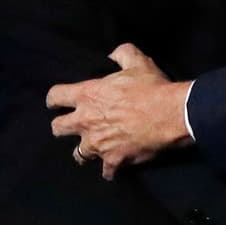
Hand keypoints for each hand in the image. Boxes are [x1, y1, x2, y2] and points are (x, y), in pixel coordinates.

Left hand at [47, 43, 192, 179]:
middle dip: (63, 126)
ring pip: (78, 154)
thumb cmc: (152, 87)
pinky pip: (105, 171)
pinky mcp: (113, 159)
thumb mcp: (138, 62)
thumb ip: (122, 54)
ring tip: (92, 149)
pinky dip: (109, 169)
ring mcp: (98, 143)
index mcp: (88, 95)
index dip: (54, 99)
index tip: (56, 102)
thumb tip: (113, 54)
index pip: (56, 96)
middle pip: (58, 128)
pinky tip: (113, 168)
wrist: (171, 114)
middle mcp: (86, 121)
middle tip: (73, 125)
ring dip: (84, 151)